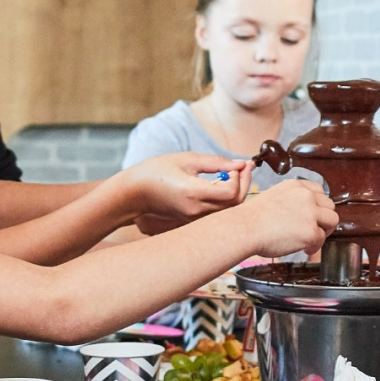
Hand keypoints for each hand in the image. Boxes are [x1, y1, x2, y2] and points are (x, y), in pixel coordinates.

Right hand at [121, 153, 250, 234]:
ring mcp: (195, 218)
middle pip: (235, 204)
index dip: (239, 178)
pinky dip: (226, 199)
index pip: (231, 192)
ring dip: (237, 192)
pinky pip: (218, 213)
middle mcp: (196, 210)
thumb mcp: (186, 159)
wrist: (134, 193)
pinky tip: (223, 184)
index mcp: (193, 192)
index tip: (237, 164)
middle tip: (244, 167)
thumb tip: (241, 164)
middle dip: (245, 184)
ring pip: (229, 211)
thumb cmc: (156, 171)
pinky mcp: (193, 221)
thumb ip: (216, 162)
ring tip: (234, 173)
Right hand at [240, 178, 338, 257]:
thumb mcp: (274, 196)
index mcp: (296, 186)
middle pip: (329, 206)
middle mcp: (306, 196)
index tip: (315, 214)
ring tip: (312, 239)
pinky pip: (322, 239)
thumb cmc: (252, 218)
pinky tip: (305, 249)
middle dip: (323, 219)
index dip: (319, 206)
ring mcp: (310, 213)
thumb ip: (292, 200)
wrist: (244, 228)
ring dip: (324, 231)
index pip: (319, 191)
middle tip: (314, 229)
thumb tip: (302, 214)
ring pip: (332, 220)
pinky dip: (315, 246)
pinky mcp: (311, 231)